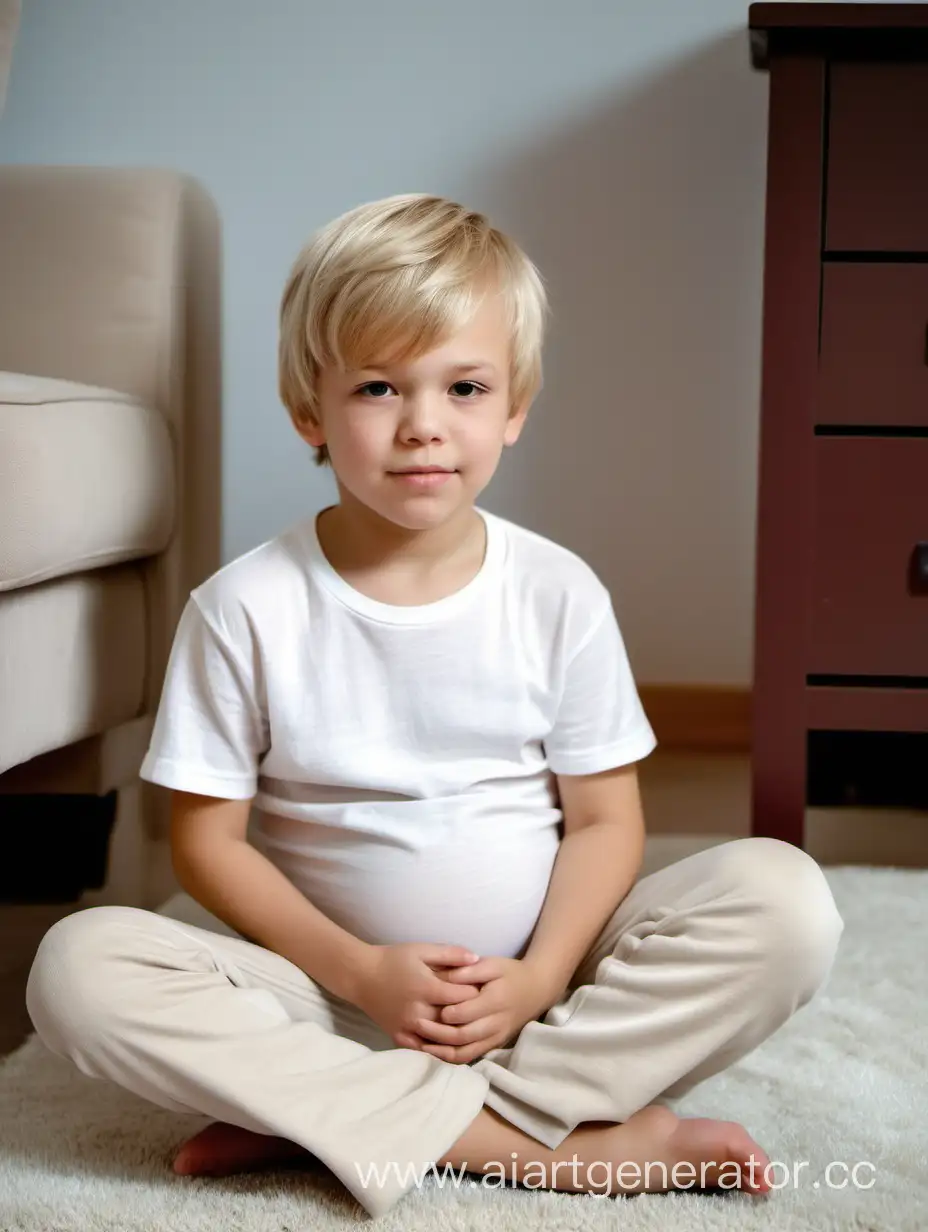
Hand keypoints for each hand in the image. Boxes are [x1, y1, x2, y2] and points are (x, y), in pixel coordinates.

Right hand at [352, 942, 483, 1050]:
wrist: (361, 975)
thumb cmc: (393, 959)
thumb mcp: (422, 949)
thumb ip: (450, 953)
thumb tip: (477, 959)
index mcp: (427, 988)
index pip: (463, 997)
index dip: (476, 993)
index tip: (483, 989)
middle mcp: (418, 1011)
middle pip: (454, 1020)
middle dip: (469, 1015)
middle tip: (481, 1009)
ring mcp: (408, 1027)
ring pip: (441, 1039)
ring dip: (456, 1033)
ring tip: (469, 1025)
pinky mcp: (399, 1037)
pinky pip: (423, 1050)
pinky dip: (437, 1049)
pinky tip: (449, 1044)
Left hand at [413, 956, 554, 1064]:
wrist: (536, 990)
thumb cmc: (510, 973)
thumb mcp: (493, 964)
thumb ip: (469, 970)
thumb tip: (446, 976)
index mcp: (495, 1001)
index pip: (467, 1013)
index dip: (446, 1014)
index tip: (428, 1007)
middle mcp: (496, 1024)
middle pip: (463, 1036)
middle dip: (438, 1034)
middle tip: (417, 1024)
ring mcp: (495, 1038)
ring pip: (465, 1052)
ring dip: (441, 1051)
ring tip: (420, 1043)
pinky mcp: (493, 1046)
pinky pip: (469, 1057)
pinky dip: (450, 1058)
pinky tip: (433, 1051)